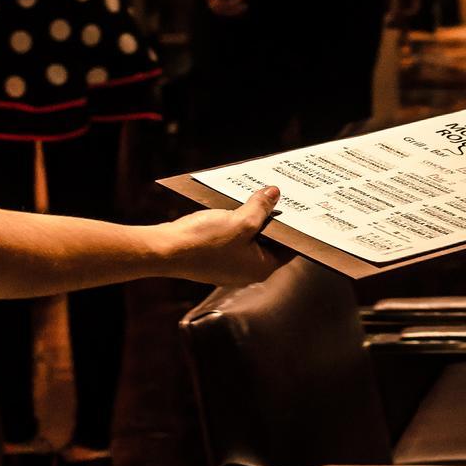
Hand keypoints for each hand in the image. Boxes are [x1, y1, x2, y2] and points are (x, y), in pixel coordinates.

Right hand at [156, 186, 283, 285]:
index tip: (300, 207)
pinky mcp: (214, 258)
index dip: (295, 226)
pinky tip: (233, 206)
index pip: (289, 247)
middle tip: (278, 196)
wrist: (165, 251)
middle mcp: (247, 271)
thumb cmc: (205, 242)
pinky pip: (231, 239)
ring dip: (251, 218)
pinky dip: (234, 223)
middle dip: (272, 218)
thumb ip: (260, 208)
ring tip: (256, 196)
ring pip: (248, 238)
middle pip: (269, 241)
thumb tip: (274, 194)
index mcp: (261, 268)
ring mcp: (229, 266)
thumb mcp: (241, 221)